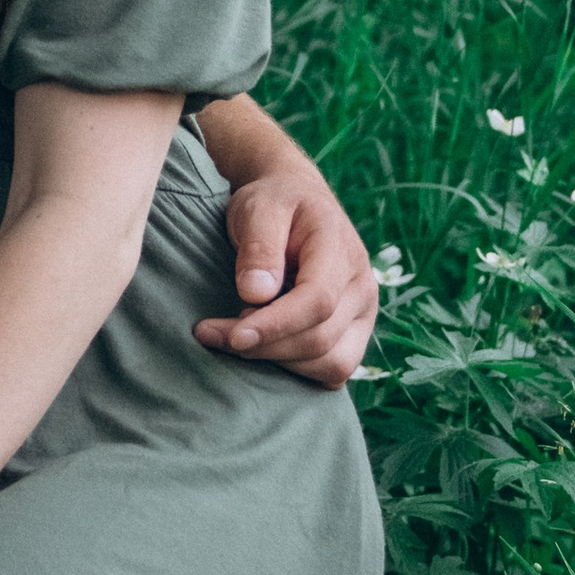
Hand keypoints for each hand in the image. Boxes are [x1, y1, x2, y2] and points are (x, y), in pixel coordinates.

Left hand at [194, 167, 379, 390]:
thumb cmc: (274, 203)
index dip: (274, 326)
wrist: (295, 202)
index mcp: (342, 250)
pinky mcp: (352, 335)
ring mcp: (363, 315)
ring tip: (236, 335)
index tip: (232, 335)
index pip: (317, 302)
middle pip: (319, 339)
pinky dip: (296, 370)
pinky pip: (332, 372)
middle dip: (262, 346)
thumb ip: (259, 247)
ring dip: (276, 361)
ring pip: (329, 364)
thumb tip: (256, 295)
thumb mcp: (259, 208)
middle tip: (211, 332)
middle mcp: (362, 287)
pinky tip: (263, 349)